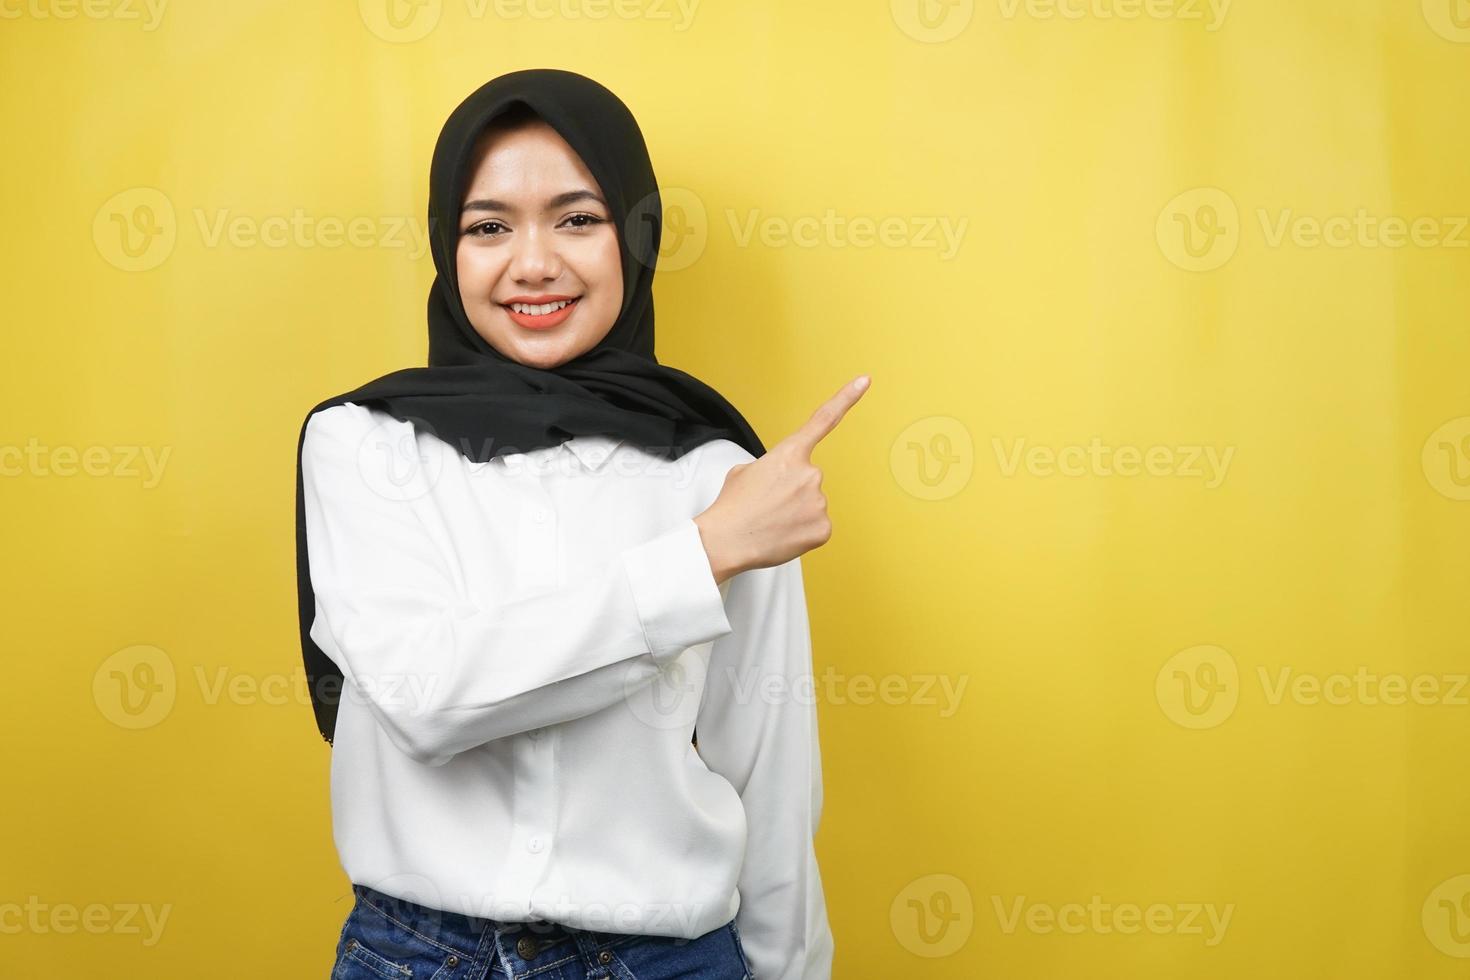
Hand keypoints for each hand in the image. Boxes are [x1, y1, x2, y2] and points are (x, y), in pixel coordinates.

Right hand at [695, 375, 870, 582]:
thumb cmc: (732, 507)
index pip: (824, 419)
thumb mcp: (745, 472)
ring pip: (812, 504)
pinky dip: (802, 532)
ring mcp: (819, 501)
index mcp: (789, 454)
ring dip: (795, 512)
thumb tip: (781, 481)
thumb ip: (773, 467)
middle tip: (767, 504)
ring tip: (770, 521)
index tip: (865, 381)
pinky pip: (816, 526)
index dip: (847, 398)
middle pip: (808, 479)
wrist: (726, 540)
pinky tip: (783, 534)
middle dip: (791, 491)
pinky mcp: (823, 528)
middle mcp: (810, 473)